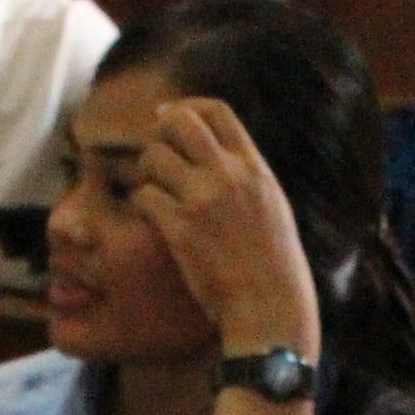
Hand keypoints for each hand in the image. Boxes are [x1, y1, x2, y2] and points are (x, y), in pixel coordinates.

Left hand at [134, 96, 321, 359]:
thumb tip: (220, 155)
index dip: (185, 107)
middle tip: (155, 155)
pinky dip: (141, 203)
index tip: (168, 118)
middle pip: (179, 121)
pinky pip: (143, 195)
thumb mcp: (272, 206)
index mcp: (254, 167)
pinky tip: (150, 218)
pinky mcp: (180, 229)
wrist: (270, 307)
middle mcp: (228, 176)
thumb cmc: (273, 265)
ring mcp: (203, 201)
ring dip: (146, 170)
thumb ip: (246, 176)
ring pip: (153, 156)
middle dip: (159, 132)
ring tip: (154, 191)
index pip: (215, 110)